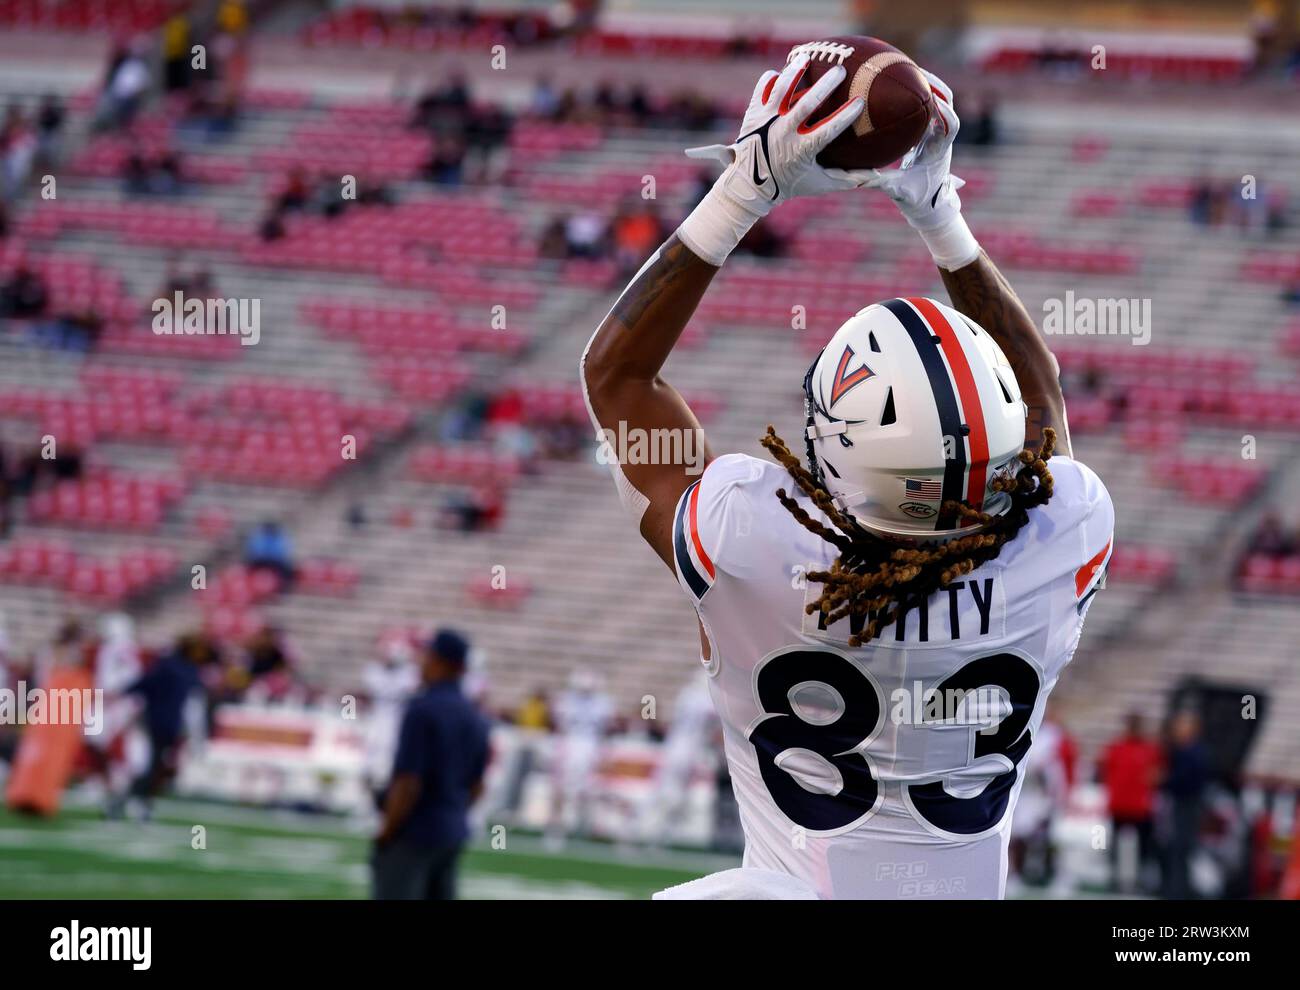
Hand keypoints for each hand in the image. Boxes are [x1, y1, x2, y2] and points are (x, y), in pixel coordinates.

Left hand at [684, 56, 871, 217]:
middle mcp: (783, 132)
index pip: (828, 130)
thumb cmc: (790, 184)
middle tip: (841, 71)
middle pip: (807, 103)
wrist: (749, 185)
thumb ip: (849, 178)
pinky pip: (763, 89)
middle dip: (826, 85)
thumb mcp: (820, 184)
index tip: (860, 102)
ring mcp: (766, 120)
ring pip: (781, 89)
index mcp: (801, 149)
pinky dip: (772, 79)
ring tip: (807, 59)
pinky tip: (783, 72)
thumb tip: (879, 173)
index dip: (845, 116)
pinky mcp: (754, 113)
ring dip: (795, 72)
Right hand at [863, 71, 963, 230]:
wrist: (930, 205)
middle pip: (949, 104)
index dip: (943, 109)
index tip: (930, 98)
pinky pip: (929, 107)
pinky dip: (921, 95)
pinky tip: (903, 87)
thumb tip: (857, 176)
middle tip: (918, 72)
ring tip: (912, 71)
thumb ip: (879, 183)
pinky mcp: (930, 131)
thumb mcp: (897, 192)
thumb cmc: (915, 200)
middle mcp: (942, 138)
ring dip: (931, 86)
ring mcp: (938, 133)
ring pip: (942, 101)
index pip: (950, 125)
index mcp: (939, 150)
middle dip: (936, 87)